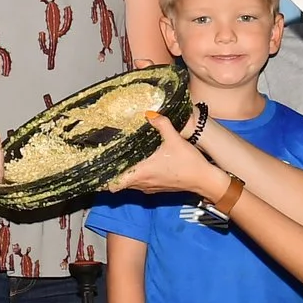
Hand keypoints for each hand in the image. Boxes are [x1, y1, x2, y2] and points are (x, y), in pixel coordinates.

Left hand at [109, 113, 224, 198]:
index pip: (114, 184)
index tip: (97, 168)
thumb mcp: (175, 140)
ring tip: (122, 158)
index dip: (104, 178)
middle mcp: (143, 184)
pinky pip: (141, 184)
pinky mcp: (158, 188)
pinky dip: (137, 176)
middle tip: (108, 157)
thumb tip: (149, 113)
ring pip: (130, 184)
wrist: (205, 180)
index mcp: (142, 174)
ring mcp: (150, 188)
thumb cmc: (189, 163)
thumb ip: (161, 124)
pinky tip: (140, 163)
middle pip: (120, 182)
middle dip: (113, 172)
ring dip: (125, 174)